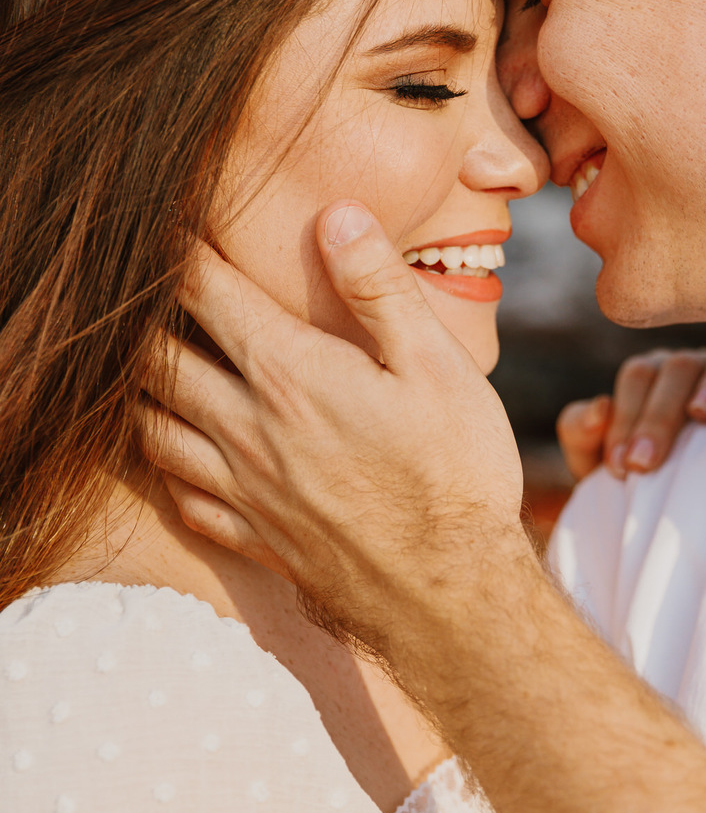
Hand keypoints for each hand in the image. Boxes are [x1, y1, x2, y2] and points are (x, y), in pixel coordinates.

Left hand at [140, 202, 529, 656]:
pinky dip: (166, 460)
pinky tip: (183, 448)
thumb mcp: (439, 367)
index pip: (205, 292)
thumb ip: (380, 290)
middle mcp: (247, 427)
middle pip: (156, 357)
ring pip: (151, 424)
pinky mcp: (252, 536)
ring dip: (141, 386)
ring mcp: (242, 488)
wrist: (451, 598)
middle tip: (146, 285)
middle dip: (142, 313)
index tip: (174, 220)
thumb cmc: (456, 475)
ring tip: (150, 359)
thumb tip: (337, 215)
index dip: (182, 247)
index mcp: (289, 374)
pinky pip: (179, 492)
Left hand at [556, 325, 705, 481]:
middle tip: (644, 465)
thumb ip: (581, 433)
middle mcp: (691, 365)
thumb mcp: (598, 462)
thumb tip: (600, 405)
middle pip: (676, 368)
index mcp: (651, 376)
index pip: (638, 378)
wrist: (687, 515)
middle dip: (658, 416)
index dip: (627, 419)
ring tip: (702, 414)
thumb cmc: (641, 481)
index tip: (621, 469)